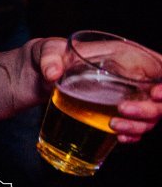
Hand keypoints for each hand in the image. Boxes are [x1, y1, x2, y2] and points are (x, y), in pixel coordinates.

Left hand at [31, 37, 159, 142]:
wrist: (36, 76)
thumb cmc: (47, 55)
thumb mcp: (45, 50)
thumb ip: (49, 57)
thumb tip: (52, 73)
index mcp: (125, 55)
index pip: (161, 66)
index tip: (154, 94)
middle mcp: (132, 76)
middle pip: (159, 98)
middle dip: (150, 109)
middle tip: (122, 110)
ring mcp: (127, 95)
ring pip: (151, 115)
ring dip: (139, 125)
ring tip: (113, 125)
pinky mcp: (117, 111)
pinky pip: (136, 126)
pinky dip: (133, 134)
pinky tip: (119, 137)